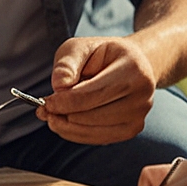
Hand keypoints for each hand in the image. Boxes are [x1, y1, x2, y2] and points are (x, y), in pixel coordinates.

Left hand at [41, 36, 157, 143]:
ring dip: (67, 126)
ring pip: (94, 131)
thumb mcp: (81, 47)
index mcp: (133, 70)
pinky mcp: (132, 130)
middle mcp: (142, 96)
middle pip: (93, 116)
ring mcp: (139, 116)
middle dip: (63, 115)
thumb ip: (67, 64)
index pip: (94, 94)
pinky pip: (98, 138)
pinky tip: (66, 122)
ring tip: (53, 115)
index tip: (45, 103)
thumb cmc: (103, 55)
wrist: (131, 64)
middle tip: (45, 110)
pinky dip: (77, 133)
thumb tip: (59, 87)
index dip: (65, 102)